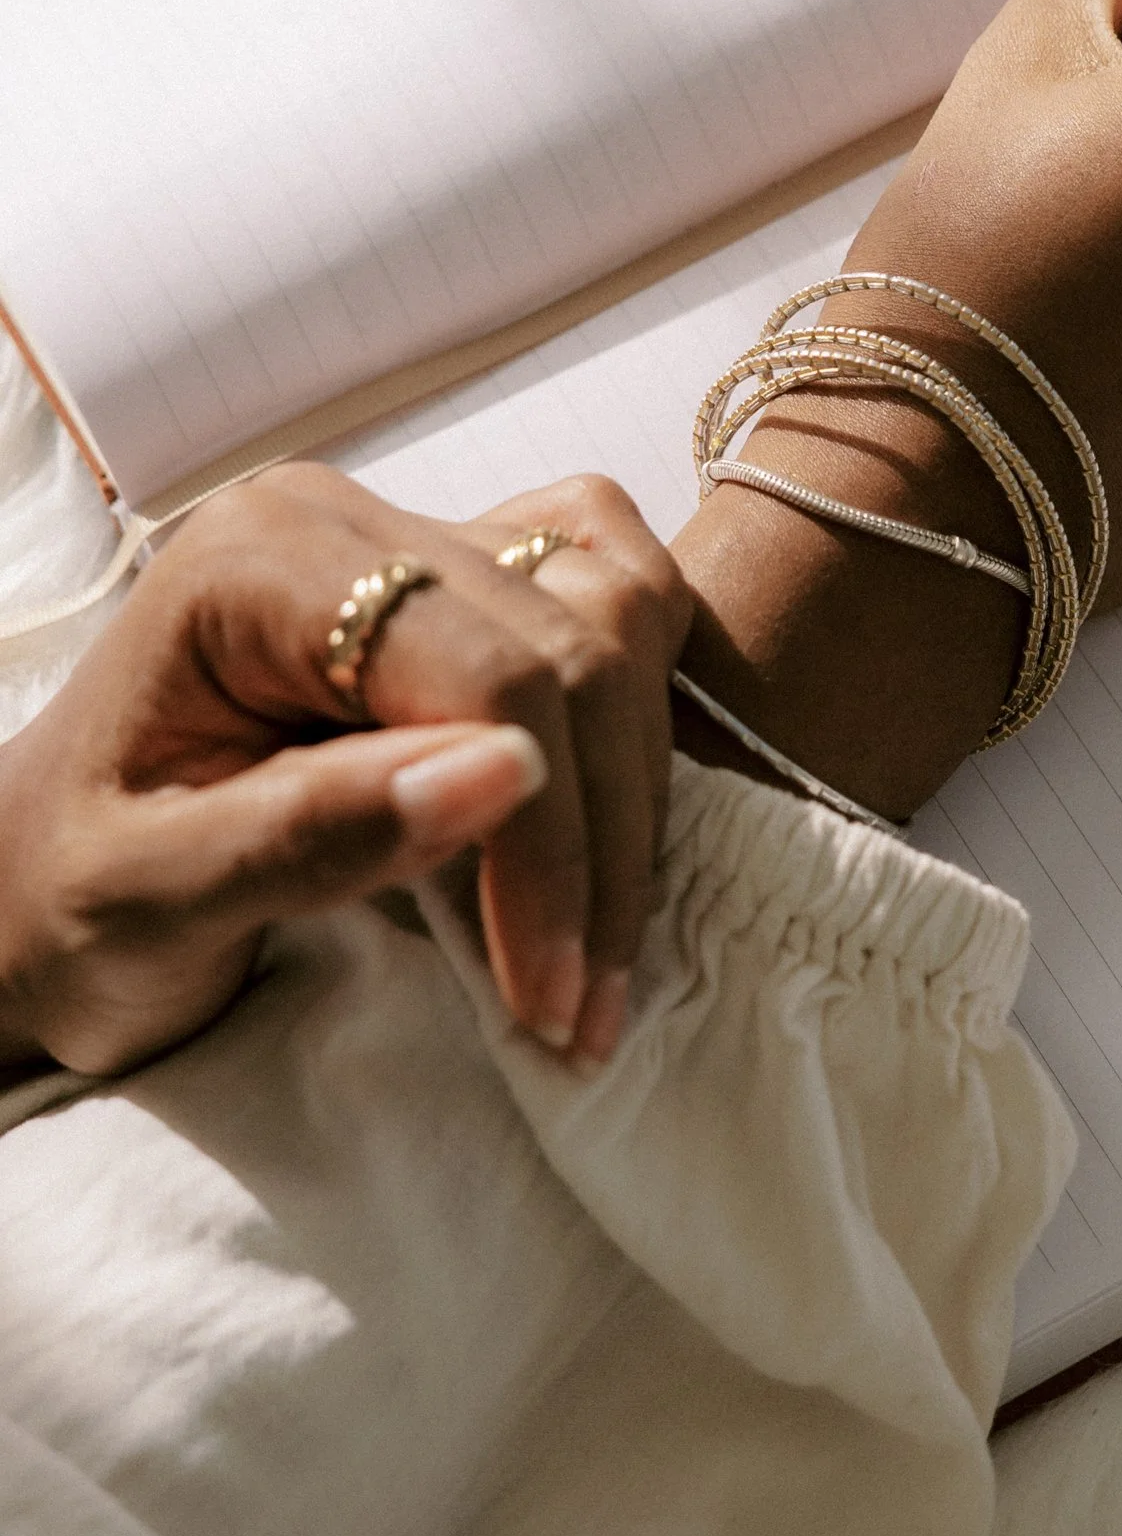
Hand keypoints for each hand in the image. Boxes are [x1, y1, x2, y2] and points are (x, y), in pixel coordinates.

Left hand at [0, 463, 687, 1078]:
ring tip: (592, 959)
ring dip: (636, 797)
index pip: (485, 668)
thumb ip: (305, 834)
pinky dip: (646, 719)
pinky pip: (622, 607)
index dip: (547, 837)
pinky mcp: (473, 584)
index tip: (546, 994)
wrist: (43, 890)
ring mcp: (420, 540)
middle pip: (574, 645)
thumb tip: (504, 773)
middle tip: (579, 1015)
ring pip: (622, 619)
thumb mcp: (148, 899)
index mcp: (260, 560)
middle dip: (599, 846)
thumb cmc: (70, 902)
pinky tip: (611, 836)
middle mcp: (351, 519)